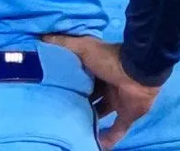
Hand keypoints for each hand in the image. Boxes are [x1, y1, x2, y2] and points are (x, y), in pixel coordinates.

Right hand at [42, 34, 159, 149]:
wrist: (138, 72)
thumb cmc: (108, 58)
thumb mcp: (81, 47)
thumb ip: (62, 43)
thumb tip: (41, 39)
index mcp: (95, 69)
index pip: (77, 76)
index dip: (65, 81)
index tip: (49, 87)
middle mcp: (106, 85)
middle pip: (87, 96)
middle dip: (76, 102)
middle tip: (57, 109)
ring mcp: (117, 101)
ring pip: (100, 113)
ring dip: (89, 119)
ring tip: (71, 126)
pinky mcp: (127, 114)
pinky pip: (117, 129)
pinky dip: (108, 138)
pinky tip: (96, 144)